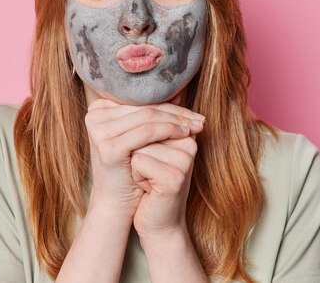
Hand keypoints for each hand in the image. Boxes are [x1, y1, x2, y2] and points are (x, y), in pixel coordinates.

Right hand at [84, 97, 203, 220]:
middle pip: (145, 108)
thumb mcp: (139, 138)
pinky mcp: (108, 146)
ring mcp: (99, 130)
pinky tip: (184, 135)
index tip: (193, 113)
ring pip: (148, 117)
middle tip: (199, 119)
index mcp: (98, 109)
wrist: (116, 203)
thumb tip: (179, 93)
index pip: (140, 101)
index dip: (169, 105)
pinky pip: (146, 132)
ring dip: (176, 121)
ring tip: (195, 127)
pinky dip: (168, 131)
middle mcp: (94, 115)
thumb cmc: (130, 169)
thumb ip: (153, 115)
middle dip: (176, 113)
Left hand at [131, 112, 203, 237]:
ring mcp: (184, 160)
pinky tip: (148, 188)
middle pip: (144, 128)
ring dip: (135, 163)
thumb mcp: (149, 150)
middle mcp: (190, 144)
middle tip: (145, 170)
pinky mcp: (174, 177)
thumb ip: (146, 124)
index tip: (145, 156)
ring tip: (147, 178)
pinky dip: (137, 175)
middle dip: (135, 149)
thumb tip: (130, 99)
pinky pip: (139, 162)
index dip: (137, 135)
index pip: (151, 117)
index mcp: (186, 134)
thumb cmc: (149, 182)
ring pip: (140, 145)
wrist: (157, 221)